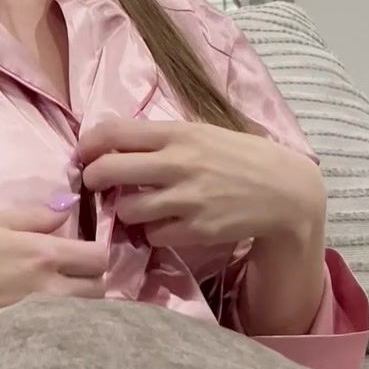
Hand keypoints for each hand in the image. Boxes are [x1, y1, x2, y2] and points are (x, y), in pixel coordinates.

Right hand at [0, 201, 108, 341]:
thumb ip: (31, 217)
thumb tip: (65, 210)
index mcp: (42, 255)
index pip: (98, 256)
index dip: (95, 250)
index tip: (80, 249)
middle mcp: (49, 291)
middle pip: (99, 289)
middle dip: (92, 280)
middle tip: (70, 274)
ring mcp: (38, 323)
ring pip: (83, 315)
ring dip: (79, 304)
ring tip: (55, 297)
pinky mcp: (24, 344)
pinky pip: (59, 334)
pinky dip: (60, 327)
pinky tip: (39, 320)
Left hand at [77, 117, 325, 252]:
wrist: (285, 190)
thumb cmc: (238, 157)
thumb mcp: (201, 133)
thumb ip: (161, 139)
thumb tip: (112, 144)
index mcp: (177, 133)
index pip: (113, 132)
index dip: (88, 144)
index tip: (83, 155)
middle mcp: (178, 163)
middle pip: (108, 172)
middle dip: (94, 180)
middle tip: (97, 185)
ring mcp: (187, 199)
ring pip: (127, 210)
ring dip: (127, 211)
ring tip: (142, 207)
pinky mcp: (197, 230)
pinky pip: (153, 235)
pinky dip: (154, 232)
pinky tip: (168, 223)